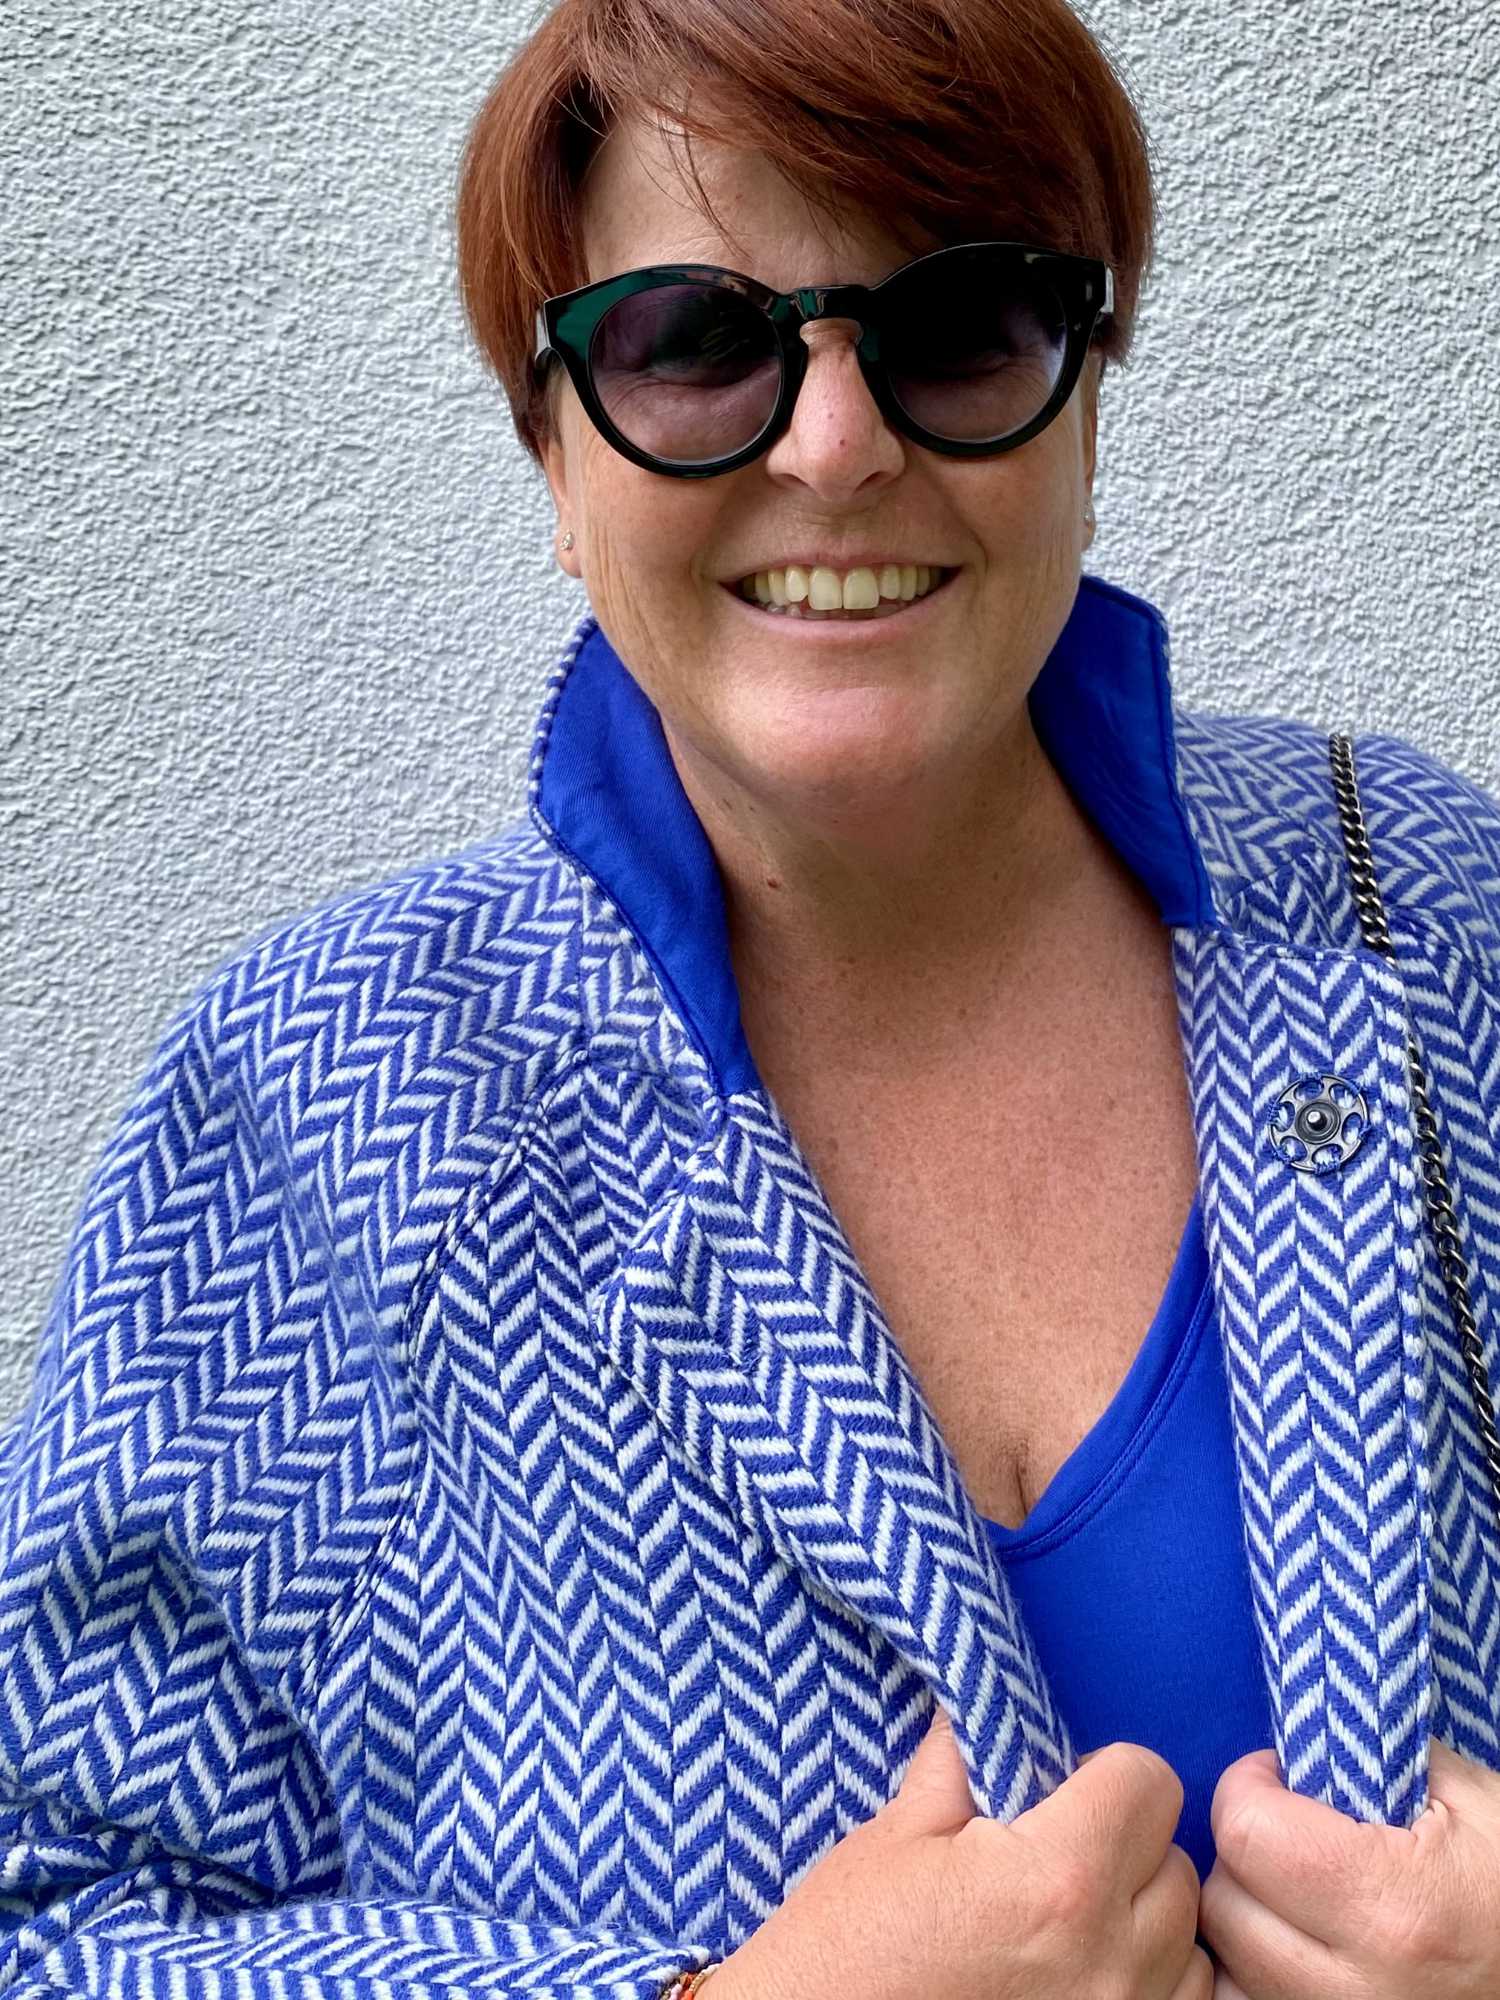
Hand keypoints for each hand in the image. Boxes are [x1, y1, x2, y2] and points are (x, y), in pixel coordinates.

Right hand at [711, 1706, 1210, 1999]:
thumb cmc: (841, 1953)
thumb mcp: (894, 1837)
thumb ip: (963, 1764)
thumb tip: (991, 1711)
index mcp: (1059, 1879)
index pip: (1149, 1780)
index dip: (1106, 1772)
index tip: (1068, 1786)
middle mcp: (1111, 1961)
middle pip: (1176, 1861)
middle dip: (1126, 1843)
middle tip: (1057, 1853)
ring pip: (1191, 1944)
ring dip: (1145, 1921)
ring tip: (1070, 1923)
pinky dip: (1151, 1985)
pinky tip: (1083, 1974)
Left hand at [1200, 1736, 1499, 1995]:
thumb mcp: (1479, 1805)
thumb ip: (1382, 1754)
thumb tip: (1307, 1727)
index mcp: (1394, 1909)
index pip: (1248, 1832)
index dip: (1251, 1788)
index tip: (1278, 1777)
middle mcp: (1360, 1991)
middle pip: (1226, 1905)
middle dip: (1243, 1854)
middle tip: (1285, 1832)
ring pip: (1229, 1971)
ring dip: (1247, 1922)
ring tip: (1291, 1894)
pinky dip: (1258, 1978)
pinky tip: (1296, 1946)